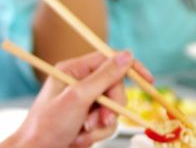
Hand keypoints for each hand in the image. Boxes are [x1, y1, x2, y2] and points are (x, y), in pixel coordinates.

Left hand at [3, 50, 147, 147]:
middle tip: (102, 120)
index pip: (109, 59)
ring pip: (112, 110)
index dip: (129, 67)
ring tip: (83, 132)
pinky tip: (79, 140)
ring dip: (101, 126)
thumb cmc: (47, 126)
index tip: (148, 80)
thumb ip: (105, 77)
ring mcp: (84, 105)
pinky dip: (96, 135)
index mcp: (74, 71)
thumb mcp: (78, 98)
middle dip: (111, 107)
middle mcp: (79, 85)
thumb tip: (127, 55)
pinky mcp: (86, 123)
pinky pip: (106, 126)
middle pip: (115, 87)